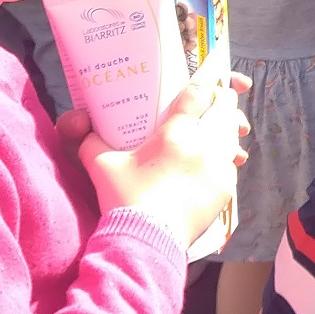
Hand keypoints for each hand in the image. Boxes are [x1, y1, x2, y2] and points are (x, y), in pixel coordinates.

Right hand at [76, 68, 249, 243]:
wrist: (146, 240)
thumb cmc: (124, 200)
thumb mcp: (102, 166)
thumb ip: (91, 142)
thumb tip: (82, 126)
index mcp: (175, 133)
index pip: (199, 93)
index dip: (206, 80)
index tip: (209, 73)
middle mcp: (204, 145)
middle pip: (225, 109)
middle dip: (222, 101)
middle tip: (215, 100)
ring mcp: (218, 167)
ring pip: (232, 136)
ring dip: (227, 129)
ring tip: (218, 128)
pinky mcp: (226, 188)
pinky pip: (230, 164)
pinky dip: (225, 159)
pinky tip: (214, 162)